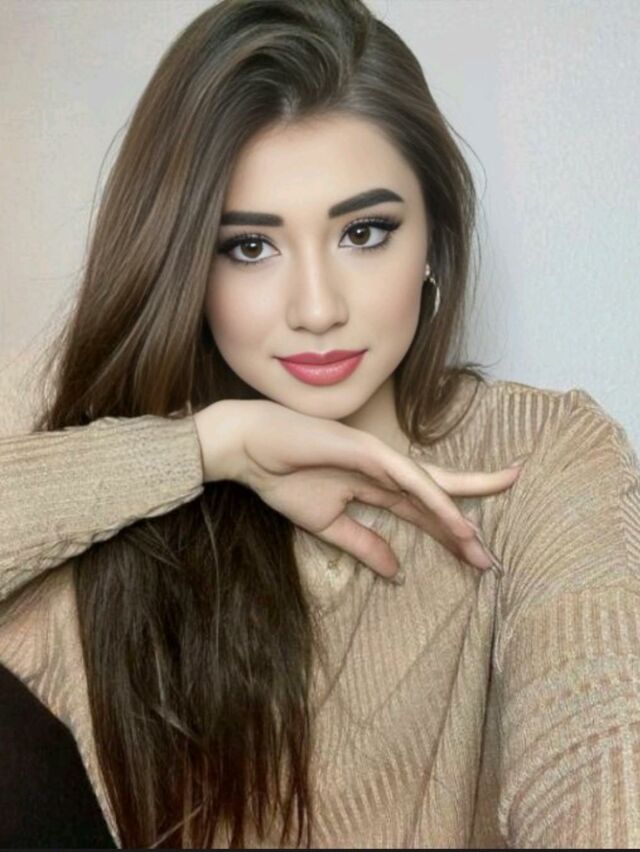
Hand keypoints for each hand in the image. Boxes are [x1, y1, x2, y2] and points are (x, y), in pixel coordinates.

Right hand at [194, 399, 519, 579]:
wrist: (249, 450)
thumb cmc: (283, 478)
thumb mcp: (329, 525)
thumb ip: (364, 545)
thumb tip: (397, 573)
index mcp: (377, 486)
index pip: (423, 512)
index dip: (448, 535)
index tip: (474, 561)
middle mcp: (386, 471)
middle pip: (438, 498)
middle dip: (465, 527)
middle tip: (490, 561)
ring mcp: (381, 459)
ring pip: (432, 489)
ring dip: (458, 519)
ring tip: (482, 550)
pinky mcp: (370, 451)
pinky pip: (410, 480)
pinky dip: (435, 500)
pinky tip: (457, 523)